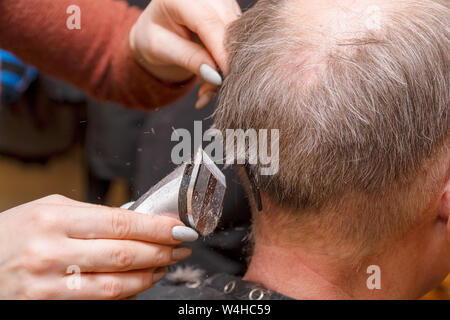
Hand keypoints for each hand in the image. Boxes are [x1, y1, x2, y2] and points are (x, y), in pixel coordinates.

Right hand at [0, 195, 197, 298]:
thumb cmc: (11, 234)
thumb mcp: (46, 210)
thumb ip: (89, 214)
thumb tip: (134, 219)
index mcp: (52, 219)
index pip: (120, 223)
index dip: (156, 227)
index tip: (180, 228)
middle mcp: (50, 252)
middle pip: (123, 254)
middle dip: (161, 251)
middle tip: (181, 246)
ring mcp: (47, 285)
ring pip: (115, 284)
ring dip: (148, 275)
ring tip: (165, 265)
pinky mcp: (47, 307)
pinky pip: (99, 302)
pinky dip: (126, 293)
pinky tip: (139, 282)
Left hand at [129, 0, 241, 107]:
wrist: (157, 27)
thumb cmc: (154, 36)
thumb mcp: (161, 49)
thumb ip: (188, 58)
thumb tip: (215, 75)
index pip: (208, 23)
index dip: (220, 52)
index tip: (225, 78)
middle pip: (229, 29)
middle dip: (225, 63)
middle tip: (212, 91)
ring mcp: (223, 2)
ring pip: (238, 37)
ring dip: (226, 66)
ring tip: (207, 89)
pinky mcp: (233, 13)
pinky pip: (239, 41)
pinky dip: (228, 63)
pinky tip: (213, 77)